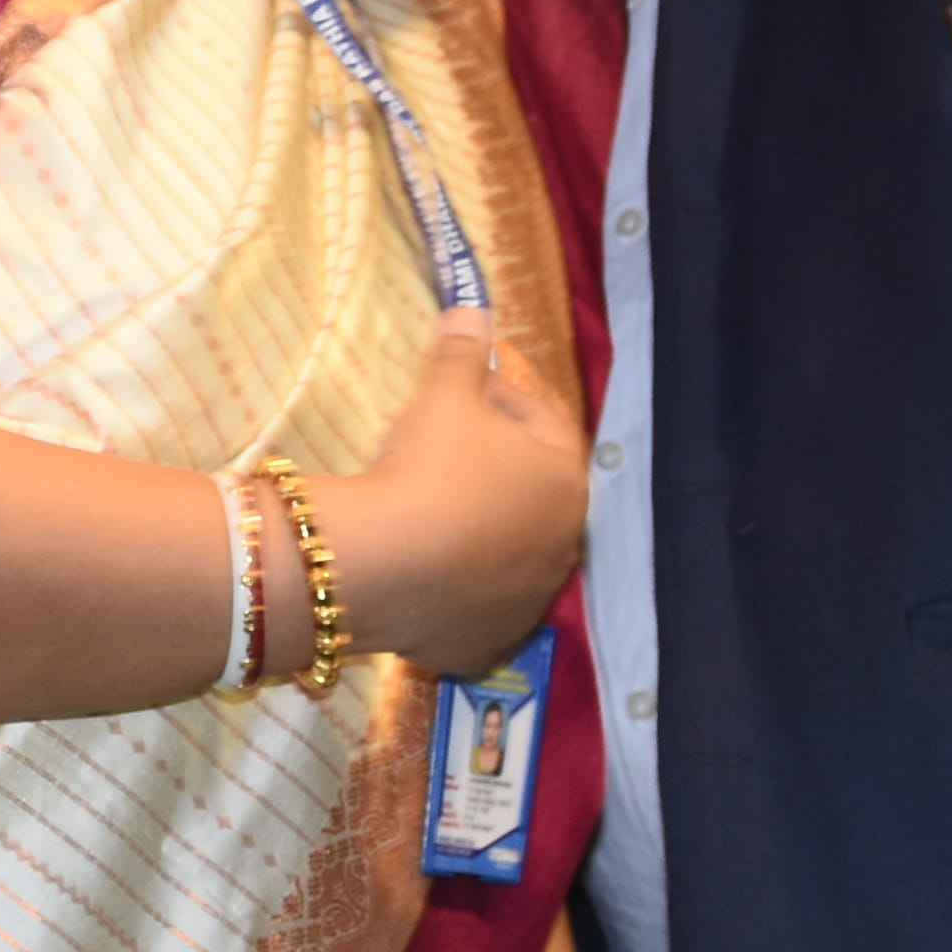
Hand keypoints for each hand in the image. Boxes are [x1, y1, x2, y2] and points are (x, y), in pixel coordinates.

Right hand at [307, 314, 590, 677]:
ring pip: (507, 554)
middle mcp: (563, 543)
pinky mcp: (487, 642)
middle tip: (444, 453)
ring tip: (427, 515)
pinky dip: (455, 589)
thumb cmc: (429, 469)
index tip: (469, 391)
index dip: (506, 398)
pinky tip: (419, 573)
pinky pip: (474, 607)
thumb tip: (471, 309)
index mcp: (566, 478)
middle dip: (497, 469)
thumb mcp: (442, 398)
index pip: (547, 423)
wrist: (385, 567)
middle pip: (532, 494)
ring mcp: (528, 599)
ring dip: (479, 531)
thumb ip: (462, 355)